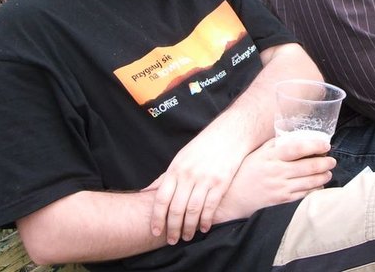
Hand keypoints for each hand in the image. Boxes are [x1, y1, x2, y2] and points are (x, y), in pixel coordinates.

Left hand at [147, 129, 245, 244]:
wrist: (229, 134)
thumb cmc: (202, 147)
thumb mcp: (180, 158)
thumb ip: (164, 177)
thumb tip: (145, 193)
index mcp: (175, 169)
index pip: (161, 199)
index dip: (157, 218)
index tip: (155, 231)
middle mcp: (188, 175)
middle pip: (176, 208)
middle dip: (172, 228)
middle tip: (172, 240)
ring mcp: (205, 178)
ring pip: (192, 210)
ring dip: (189, 228)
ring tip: (187, 236)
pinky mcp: (221, 182)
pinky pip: (210, 206)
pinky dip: (206, 220)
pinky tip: (204, 227)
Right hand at [216, 137, 335, 222]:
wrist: (231, 197)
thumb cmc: (244, 171)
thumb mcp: (257, 152)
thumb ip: (274, 143)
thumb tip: (294, 134)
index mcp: (270, 156)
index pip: (296, 148)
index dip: (314, 145)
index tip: (326, 144)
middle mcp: (276, 171)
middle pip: (307, 166)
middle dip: (324, 163)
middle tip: (332, 160)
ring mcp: (279, 187)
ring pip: (308, 182)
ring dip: (322, 177)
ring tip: (328, 172)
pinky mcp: (280, 200)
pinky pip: (302, 195)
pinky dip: (313, 190)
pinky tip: (319, 186)